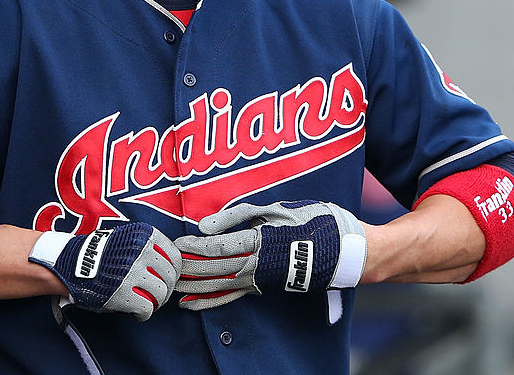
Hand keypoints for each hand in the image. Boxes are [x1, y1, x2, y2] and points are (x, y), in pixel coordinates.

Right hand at [29, 222, 180, 321]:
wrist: (73, 264)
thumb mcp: (127, 238)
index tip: (167, 278)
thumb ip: (149, 248)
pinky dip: (143, 314)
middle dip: (166, 289)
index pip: (175, 256)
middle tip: (157, 295)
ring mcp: (133, 273)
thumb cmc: (102, 254)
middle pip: (170, 277)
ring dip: (156, 302)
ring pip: (161, 293)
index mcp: (145, 235)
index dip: (173, 271)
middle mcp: (142, 252)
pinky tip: (136, 313)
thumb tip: (171, 267)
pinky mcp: (124, 294)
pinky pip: (147, 308)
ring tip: (147, 303)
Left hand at [173, 200, 366, 315]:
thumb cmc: (315, 222)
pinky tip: (193, 304)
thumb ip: (240, 214)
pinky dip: (211, 301)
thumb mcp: (279, 208)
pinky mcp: (264, 287)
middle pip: (214, 269)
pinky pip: (232, 297)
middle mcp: (257, 266)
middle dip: (189, 268)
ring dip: (194, 286)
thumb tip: (206, 225)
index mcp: (260, 243)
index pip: (219, 248)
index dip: (195, 247)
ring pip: (220, 286)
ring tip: (171, 287)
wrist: (348, 251)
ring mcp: (260, 280)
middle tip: (165, 266)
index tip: (175, 244)